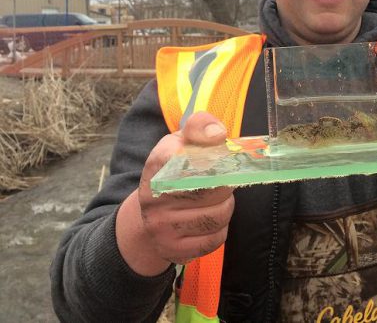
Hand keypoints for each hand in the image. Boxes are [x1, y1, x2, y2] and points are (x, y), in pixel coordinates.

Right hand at [116, 112, 234, 274]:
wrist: (147, 218)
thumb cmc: (173, 173)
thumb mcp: (180, 143)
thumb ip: (199, 127)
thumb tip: (218, 133)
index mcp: (157, 166)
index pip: (186, 156)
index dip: (211, 155)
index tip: (220, 153)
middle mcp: (155, 198)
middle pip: (212, 188)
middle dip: (226, 183)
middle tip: (225, 180)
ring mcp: (162, 228)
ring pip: (218, 215)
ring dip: (226, 206)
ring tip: (217, 200)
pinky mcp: (174, 250)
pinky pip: (216, 238)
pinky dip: (221, 228)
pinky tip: (210, 220)